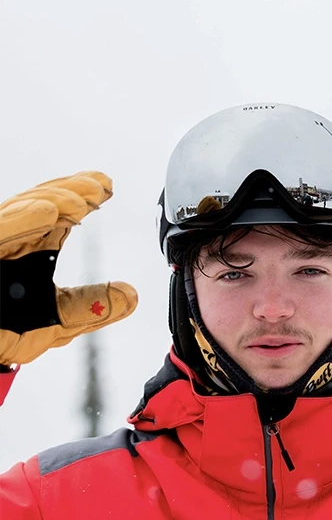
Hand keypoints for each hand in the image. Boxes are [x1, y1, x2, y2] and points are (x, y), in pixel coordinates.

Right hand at [0, 172, 137, 364]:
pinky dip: (24, 218)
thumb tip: (131, 296)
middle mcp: (12, 243)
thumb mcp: (55, 324)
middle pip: (43, 205)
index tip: (108, 188)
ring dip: (55, 200)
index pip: (59, 219)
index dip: (84, 200)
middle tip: (101, 185)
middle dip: (73, 191)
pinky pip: (1, 229)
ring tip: (84, 200)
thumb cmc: (2, 334)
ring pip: (23, 210)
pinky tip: (50, 211)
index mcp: (31, 253)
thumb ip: (91, 309)